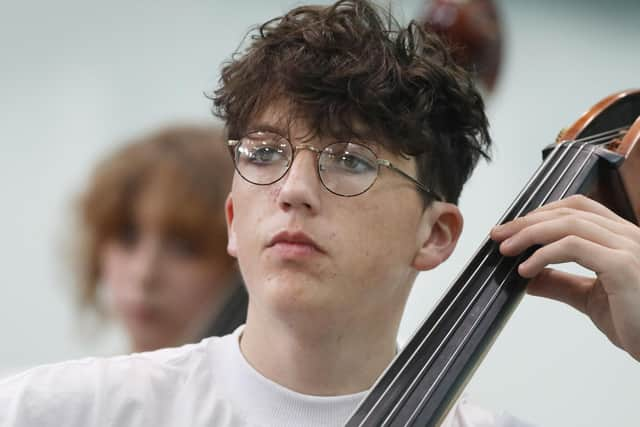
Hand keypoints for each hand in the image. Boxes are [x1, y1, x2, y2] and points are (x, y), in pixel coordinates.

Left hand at [490, 195, 639, 360]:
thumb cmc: (637, 323)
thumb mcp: (589, 297)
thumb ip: (561, 282)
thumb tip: (528, 277)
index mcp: (623, 238)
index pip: (578, 208)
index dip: (542, 213)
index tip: (513, 228)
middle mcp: (629, 236)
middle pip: (569, 212)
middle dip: (528, 222)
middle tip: (499, 236)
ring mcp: (629, 248)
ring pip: (569, 224)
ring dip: (530, 234)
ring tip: (507, 251)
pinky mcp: (623, 266)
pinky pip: (574, 247)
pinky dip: (544, 255)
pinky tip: (526, 270)